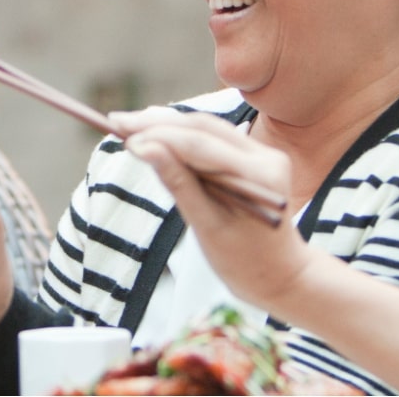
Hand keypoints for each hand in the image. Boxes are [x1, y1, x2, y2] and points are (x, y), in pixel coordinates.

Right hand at [112, 109, 314, 311]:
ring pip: (207, 127)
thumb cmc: (244, 263)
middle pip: (203, 126)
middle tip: (117, 121)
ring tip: (129, 124)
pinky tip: (156, 132)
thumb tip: (144, 148)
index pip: (200, 144)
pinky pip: (214, 138)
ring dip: (167, 125)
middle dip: (158, 123)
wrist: (281, 276)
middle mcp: (266, 156)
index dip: (158, 136)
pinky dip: (183, 136)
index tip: (122, 134)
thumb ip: (178, 183)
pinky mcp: (255, 156)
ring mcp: (264, 153)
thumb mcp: (207, 227)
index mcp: (259, 176)